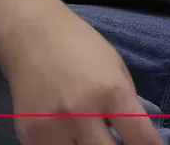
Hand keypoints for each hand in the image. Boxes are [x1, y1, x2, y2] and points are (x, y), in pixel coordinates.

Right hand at [1, 13, 160, 144]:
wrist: (32, 35)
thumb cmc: (82, 47)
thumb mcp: (117, 69)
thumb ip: (125, 105)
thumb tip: (134, 138)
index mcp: (111, 92)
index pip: (140, 137)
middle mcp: (82, 113)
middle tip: (119, 142)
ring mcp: (52, 127)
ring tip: (93, 138)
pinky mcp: (29, 134)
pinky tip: (70, 136)